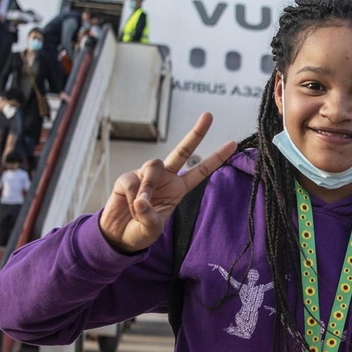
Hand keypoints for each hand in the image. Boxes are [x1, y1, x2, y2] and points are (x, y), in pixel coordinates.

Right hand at [97, 112, 235, 252]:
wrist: (118, 236)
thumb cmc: (140, 231)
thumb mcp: (151, 230)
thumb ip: (150, 217)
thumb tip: (141, 200)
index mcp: (178, 189)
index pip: (200, 171)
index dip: (216, 158)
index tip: (233, 144)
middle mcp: (164, 178)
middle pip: (182, 151)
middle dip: (196, 133)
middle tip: (209, 116)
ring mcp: (145, 175)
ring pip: (153, 165)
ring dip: (148, 186)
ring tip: (140, 205)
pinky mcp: (127, 178)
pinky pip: (132, 180)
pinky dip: (132, 195)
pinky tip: (129, 206)